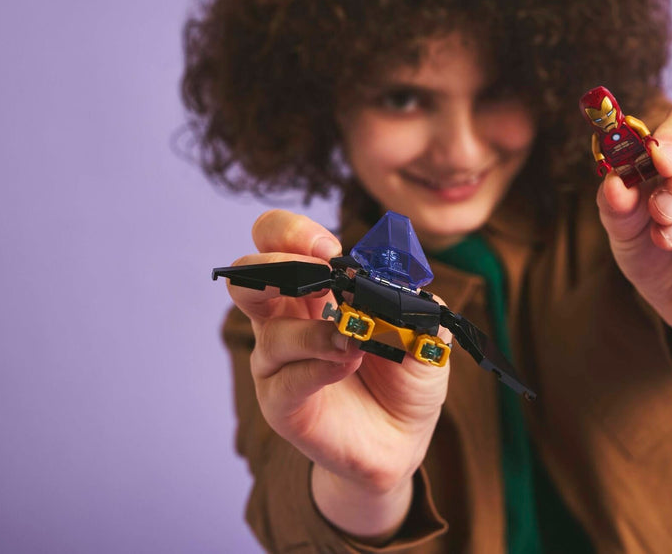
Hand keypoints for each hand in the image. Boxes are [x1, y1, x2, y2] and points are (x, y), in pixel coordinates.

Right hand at [224, 210, 448, 537]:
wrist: (401, 439)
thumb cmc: (403, 375)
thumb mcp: (423, 332)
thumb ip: (417, 305)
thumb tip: (404, 287)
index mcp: (314, 289)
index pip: (277, 240)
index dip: (293, 233)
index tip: (331, 251)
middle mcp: (286, 319)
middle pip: (248, 274)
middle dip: (275, 265)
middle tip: (322, 273)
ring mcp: (279, 363)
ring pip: (271, 334)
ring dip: (315, 332)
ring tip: (354, 340)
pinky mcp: (282, 403)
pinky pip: (284, 380)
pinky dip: (316, 368)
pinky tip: (347, 363)